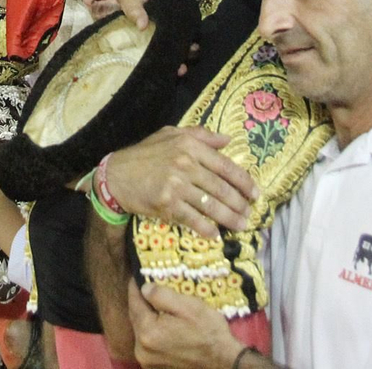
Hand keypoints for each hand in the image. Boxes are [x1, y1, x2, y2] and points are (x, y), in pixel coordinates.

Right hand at [103, 126, 257, 237]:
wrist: (116, 175)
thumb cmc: (145, 154)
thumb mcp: (170, 134)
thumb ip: (201, 135)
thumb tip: (228, 140)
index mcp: (190, 146)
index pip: (226, 166)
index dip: (244, 182)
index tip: (255, 194)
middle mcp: (185, 164)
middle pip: (222, 189)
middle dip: (240, 204)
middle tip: (250, 214)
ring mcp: (176, 185)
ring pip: (211, 206)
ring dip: (229, 219)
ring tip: (241, 226)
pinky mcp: (167, 204)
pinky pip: (193, 219)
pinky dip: (206, 229)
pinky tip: (215, 235)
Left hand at [128, 281, 241, 368]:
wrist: (224, 362)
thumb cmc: (209, 332)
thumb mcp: (188, 306)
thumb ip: (161, 295)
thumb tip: (144, 288)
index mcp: (148, 332)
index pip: (134, 302)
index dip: (135, 286)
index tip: (137, 275)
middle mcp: (142, 349)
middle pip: (136, 317)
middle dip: (142, 302)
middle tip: (149, 288)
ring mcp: (147, 360)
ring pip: (141, 331)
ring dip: (148, 318)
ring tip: (159, 307)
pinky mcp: (155, 366)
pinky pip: (148, 343)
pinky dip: (153, 332)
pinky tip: (165, 326)